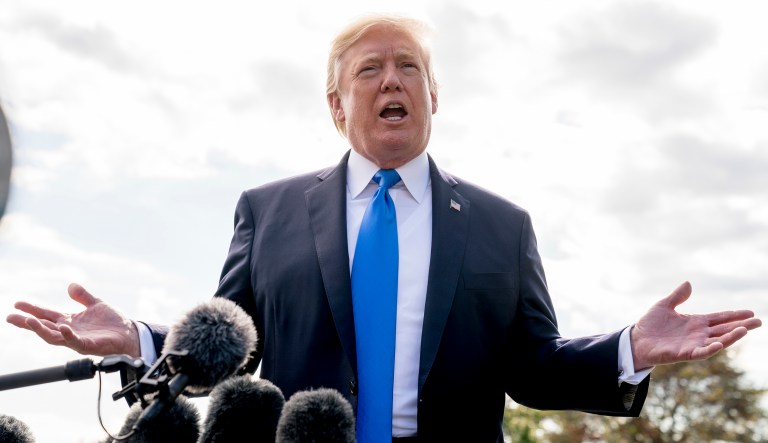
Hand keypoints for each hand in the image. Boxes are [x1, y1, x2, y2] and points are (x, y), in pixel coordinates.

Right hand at [6, 283, 139, 356]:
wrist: (129, 334)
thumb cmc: (113, 322)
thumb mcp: (97, 304)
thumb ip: (83, 296)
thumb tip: (71, 285)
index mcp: (70, 321)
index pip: (46, 315)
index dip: (32, 309)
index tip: (17, 304)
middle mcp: (69, 331)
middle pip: (44, 327)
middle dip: (26, 323)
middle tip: (10, 317)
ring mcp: (77, 339)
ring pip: (53, 336)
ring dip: (40, 330)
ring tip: (28, 321)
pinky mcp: (88, 345)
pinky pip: (75, 341)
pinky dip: (68, 335)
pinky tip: (63, 327)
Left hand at [631, 281, 761, 370]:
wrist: (636, 340)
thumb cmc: (650, 325)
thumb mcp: (664, 306)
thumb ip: (677, 296)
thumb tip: (688, 283)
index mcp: (696, 322)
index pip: (720, 318)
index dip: (734, 315)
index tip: (750, 312)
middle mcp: (698, 334)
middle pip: (724, 329)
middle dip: (741, 326)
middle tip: (759, 321)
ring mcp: (693, 344)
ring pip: (717, 341)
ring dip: (731, 337)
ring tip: (745, 330)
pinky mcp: (684, 353)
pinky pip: (700, 353)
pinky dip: (710, 349)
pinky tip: (719, 344)